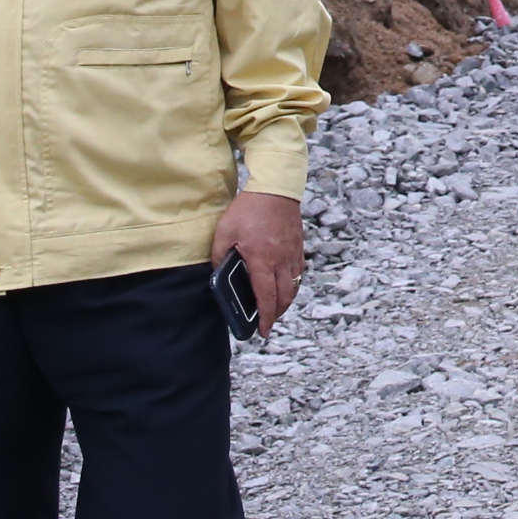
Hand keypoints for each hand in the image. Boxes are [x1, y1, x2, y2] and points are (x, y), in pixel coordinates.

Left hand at [213, 191, 304, 338]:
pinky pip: (299, 272)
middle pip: (284, 296)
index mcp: (262, 259)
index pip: (266, 297)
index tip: (262, 331)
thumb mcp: (224, 231)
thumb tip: (219, 273)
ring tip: (274, 307)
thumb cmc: (248, 208)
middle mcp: (281, 260)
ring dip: (285, 300)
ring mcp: (292, 253)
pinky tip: (284, 284)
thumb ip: (219, 256)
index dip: (265, 318)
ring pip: (294, 286)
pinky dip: (292, 284)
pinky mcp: (298, 245)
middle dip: (276, 314)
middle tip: (267, 322)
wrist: (275, 187)